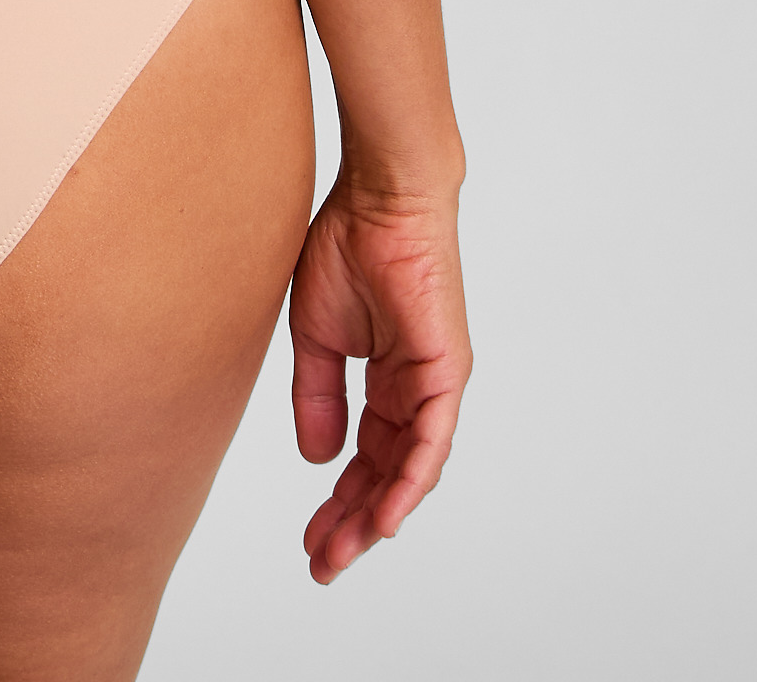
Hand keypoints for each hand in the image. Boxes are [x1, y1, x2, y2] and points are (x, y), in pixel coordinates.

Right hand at [287, 170, 469, 583]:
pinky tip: (385, 517)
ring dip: (376, 514)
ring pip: (410, 468)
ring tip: (343, 551)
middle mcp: (416, 390)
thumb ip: (318, 395)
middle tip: (323, 561)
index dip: (339, 499)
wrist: (379, 196)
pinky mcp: (445, 372)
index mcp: (388, 379)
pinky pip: (431, 441)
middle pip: (386, 474)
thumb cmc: (349, 244)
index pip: (366, 456)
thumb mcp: (316, 334)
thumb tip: (317, 457)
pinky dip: (409, 482)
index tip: (312, 538)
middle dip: (353, 521)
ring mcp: (434, 384)